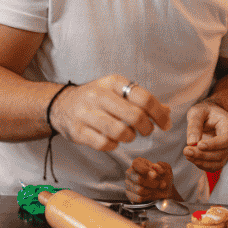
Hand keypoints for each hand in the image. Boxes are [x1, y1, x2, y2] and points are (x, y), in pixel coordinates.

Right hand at [49, 75, 170, 151]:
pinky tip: (113, 139)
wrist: (61, 105)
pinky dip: (114, 145)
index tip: (166, 124)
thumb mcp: (118, 91)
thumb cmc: (98, 99)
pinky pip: (105, 144)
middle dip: (147, 128)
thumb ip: (142, 101)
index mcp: (112, 82)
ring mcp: (86, 113)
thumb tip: (167, 112)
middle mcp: (98, 95)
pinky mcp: (78, 131)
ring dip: (130, 137)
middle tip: (147, 131)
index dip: (159, 113)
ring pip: (120, 132)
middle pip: (134, 116)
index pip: (144, 97)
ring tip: (129, 134)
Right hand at [125, 157, 173, 202]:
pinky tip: (151, 194)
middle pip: (139, 179)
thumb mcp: (166, 169)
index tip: (154, 174)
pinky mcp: (129, 194)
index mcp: (138, 163)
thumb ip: (162, 166)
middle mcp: (131, 172)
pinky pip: (138, 198)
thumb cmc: (163, 177)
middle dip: (152, 183)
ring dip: (152, 191)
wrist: (164, 190)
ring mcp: (128, 183)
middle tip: (160, 184)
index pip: (137, 164)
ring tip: (156, 189)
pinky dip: (147, 197)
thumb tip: (154, 166)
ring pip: (139, 190)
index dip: (146, 170)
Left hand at [183, 100, 227, 171]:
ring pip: (218, 162)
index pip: (227, 139)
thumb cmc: (204, 111)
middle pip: (222, 153)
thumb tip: (192, 142)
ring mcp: (226, 149)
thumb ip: (194, 125)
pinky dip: (202, 165)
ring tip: (187, 154)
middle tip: (186, 150)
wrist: (209, 115)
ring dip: (202, 162)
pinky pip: (214, 166)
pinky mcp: (220, 156)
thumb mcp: (197, 112)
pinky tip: (192, 158)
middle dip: (203, 154)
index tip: (199, 145)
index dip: (214, 145)